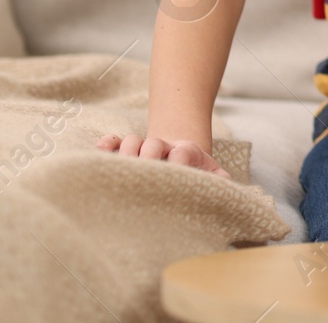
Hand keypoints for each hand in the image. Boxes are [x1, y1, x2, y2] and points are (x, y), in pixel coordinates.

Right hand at [95, 133, 229, 178]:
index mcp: (187, 154)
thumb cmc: (197, 175)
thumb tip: (226, 186)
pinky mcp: (127, 151)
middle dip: (149, 157)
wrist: (183, 160)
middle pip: (153, 144)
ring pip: (133, 141)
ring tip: (124, 166)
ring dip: (127, 151)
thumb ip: (220, 180)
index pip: (181, 153)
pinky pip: (115, 142)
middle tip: (146, 173)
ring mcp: (145, 148)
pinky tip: (101, 149)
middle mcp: (164, 149)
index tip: (177, 174)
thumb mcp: (212, 176)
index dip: (178, 161)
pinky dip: (108, 143)